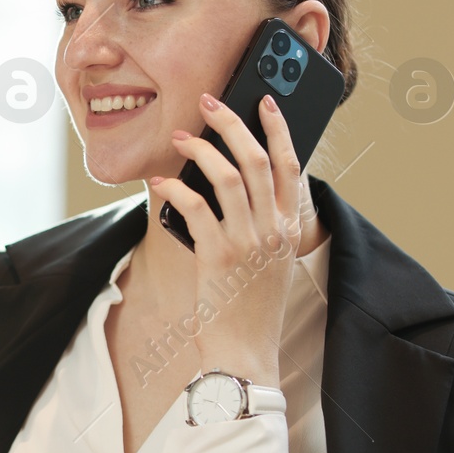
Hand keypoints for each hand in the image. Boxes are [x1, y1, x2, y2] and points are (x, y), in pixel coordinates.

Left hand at [148, 92, 304, 385]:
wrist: (244, 351)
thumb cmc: (251, 307)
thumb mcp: (270, 262)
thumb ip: (262, 225)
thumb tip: (231, 185)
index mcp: (291, 228)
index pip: (291, 165)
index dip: (278, 128)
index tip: (263, 102)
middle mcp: (274, 230)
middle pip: (257, 159)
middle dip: (232, 123)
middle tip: (209, 102)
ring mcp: (247, 241)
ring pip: (228, 176)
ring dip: (201, 149)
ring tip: (181, 137)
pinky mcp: (217, 255)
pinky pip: (195, 208)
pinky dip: (176, 189)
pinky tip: (162, 182)